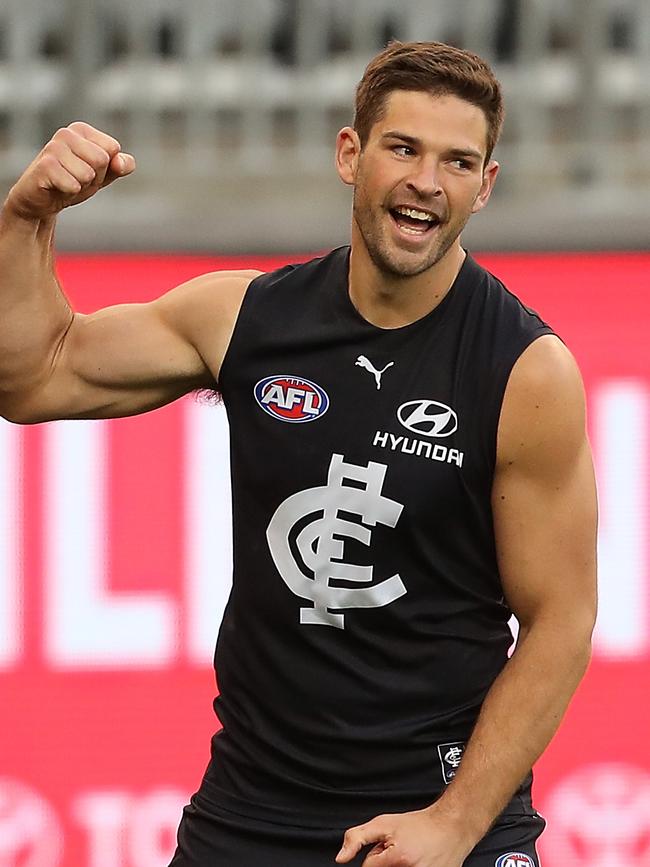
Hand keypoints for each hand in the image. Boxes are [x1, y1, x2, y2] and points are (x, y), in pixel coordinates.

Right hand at [5, 122, 134, 220]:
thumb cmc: (73, 183)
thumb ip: (120, 166)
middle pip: (102, 159)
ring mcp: (54, 148)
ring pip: (88, 174)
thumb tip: (120, 162)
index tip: (87, 170)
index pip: (112, 148)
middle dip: (94, 178)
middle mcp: (66, 133)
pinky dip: (69, 193)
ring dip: (81, 186)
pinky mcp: (45, 166)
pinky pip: (74, 185)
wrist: (42, 201)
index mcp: (81, 130)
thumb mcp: (103, 175)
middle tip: (76, 179)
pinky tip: (57, 188)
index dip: (105, 167)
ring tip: (66, 183)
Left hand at [335, 805, 474, 866]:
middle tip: (399, 852)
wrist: (451, 828)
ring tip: (409, 857)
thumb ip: (357, 838)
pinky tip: (417, 863)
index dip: (376, 855)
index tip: (388, 848)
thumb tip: (340, 858)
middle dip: (387, 863)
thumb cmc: (420, 826)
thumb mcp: (383, 823)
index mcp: (398, 860)